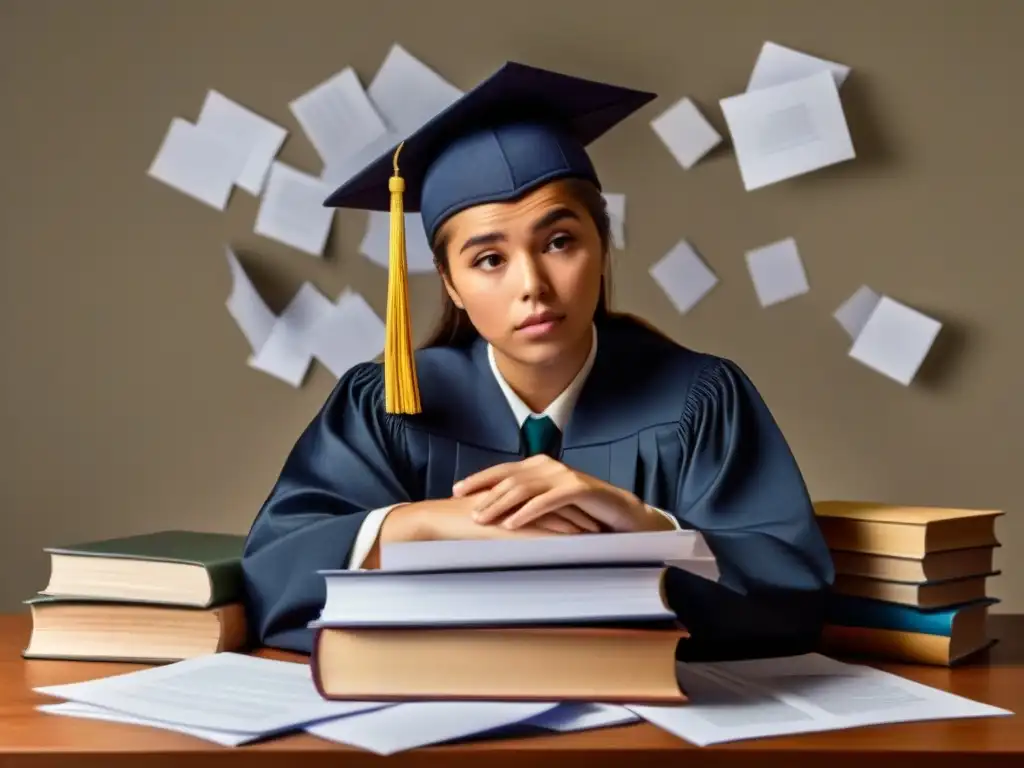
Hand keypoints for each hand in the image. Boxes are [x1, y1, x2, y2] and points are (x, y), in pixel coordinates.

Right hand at [394, 492, 591, 542]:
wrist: (440, 519)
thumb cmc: (461, 520)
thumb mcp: (491, 512)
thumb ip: (508, 513)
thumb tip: (522, 522)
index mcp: (516, 489)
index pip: (552, 492)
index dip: (573, 501)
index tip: (592, 511)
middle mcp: (520, 493)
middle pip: (561, 498)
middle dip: (584, 509)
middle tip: (606, 519)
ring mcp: (517, 506)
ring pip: (556, 511)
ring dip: (579, 521)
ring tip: (599, 531)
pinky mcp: (512, 521)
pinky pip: (543, 525)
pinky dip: (562, 532)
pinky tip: (578, 539)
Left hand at [453, 455, 671, 532]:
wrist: (621, 513)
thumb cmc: (582, 510)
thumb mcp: (550, 503)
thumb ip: (527, 499)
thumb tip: (494, 510)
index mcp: (539, 466)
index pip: (502, 470)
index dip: (478, 479)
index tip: (456, 491)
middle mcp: (549, 466)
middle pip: (508, 478)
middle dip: (484, 494)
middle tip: (465, 510)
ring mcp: (564, 476)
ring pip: (524, 488)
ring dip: (500, 504)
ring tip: (482, 519)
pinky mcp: (579, 489)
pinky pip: (547, 501)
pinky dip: (527, 512)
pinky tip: (512, 524)